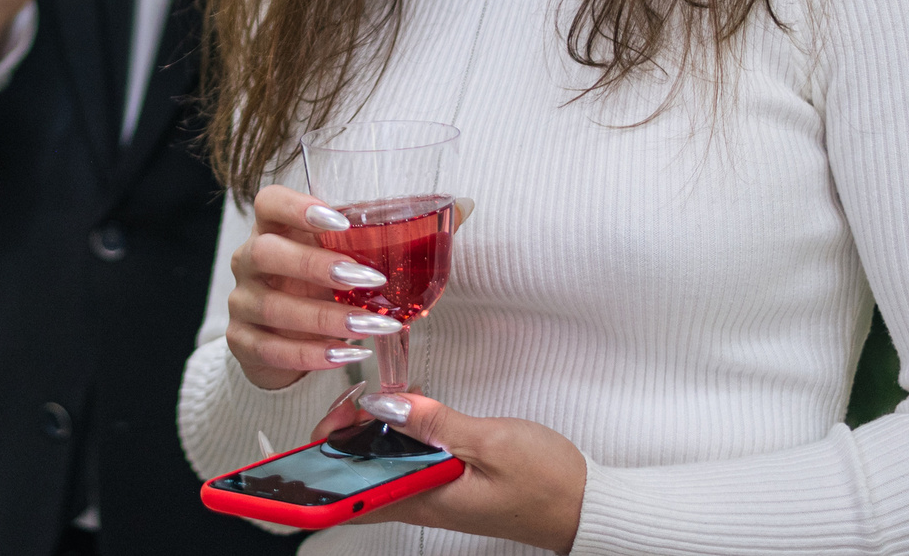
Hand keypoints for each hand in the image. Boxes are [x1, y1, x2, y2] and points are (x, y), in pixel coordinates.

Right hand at [224, 184, 405, 390]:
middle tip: (365, 278)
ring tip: (369, 325)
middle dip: (316, 265)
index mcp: (271, 228)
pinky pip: (271, 348)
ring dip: (324, 317)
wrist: (280, 338)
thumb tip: (458, 213)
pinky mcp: (241, 341)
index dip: (298, 207)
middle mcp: (248, 260)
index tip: (340, 221)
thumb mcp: (339, 258)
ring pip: (272, 306)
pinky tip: (346, 355)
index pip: (269, 202)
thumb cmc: (316, 286)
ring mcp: (241, 301)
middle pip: (265, 252)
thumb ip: (382, 239)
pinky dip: (311, 354)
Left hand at [307, 389, 586, 551]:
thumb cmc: (548, 484)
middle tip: (351, 401)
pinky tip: (396, 418)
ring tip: (367, 402)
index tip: (322, 432)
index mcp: (426, 500)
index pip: (353, 499)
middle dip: (340, 441)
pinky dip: (392, 440)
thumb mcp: (491, 443)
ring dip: (365, 439)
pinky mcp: (448, 485)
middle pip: (358, 481)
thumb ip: (436, 423)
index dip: (323, 469)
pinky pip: (405, 466)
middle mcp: (423, 503)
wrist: (586, 506)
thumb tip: (387, 405)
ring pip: (380, 470)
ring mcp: (434, 495)